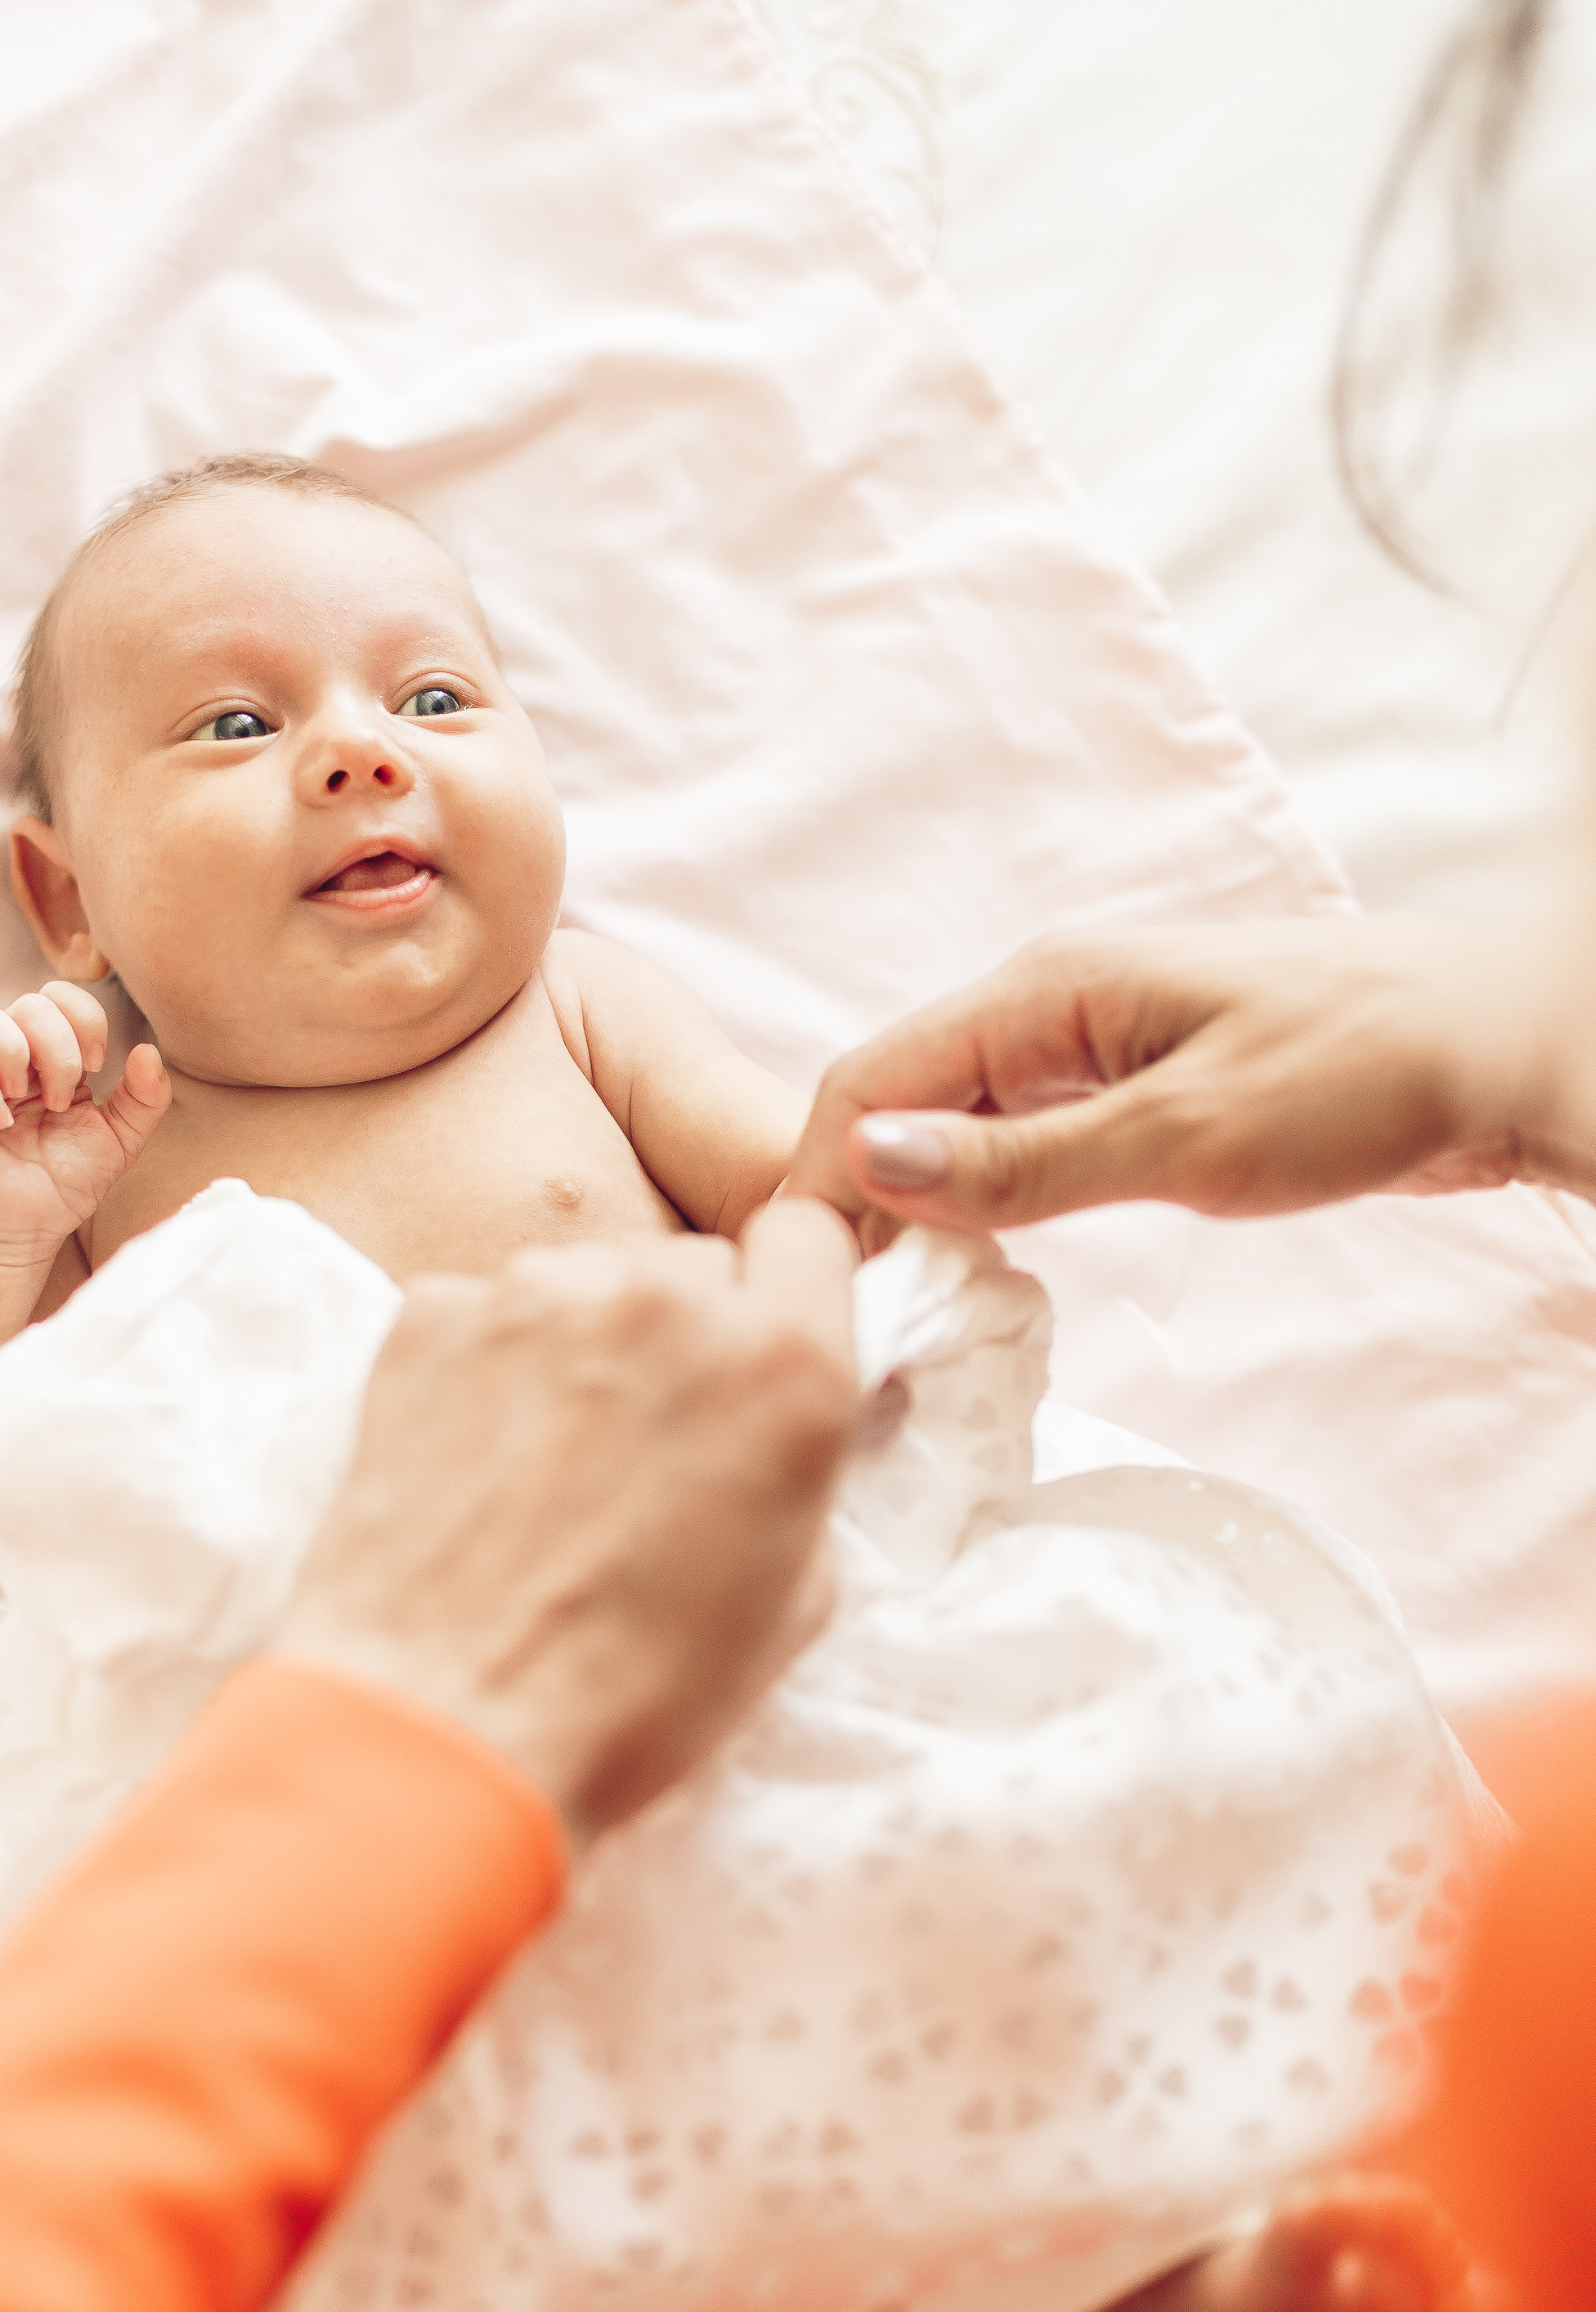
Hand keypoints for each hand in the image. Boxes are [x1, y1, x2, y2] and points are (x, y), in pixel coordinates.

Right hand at [0, 984, 170, 1268]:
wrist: (24, 1233)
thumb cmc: (65, 1183)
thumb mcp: (120, 1141)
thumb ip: (144, 1098)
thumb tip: (149, 1051)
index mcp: (43, 1053)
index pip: (56, 995)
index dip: (84, 1019)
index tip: (96, 1067)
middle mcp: (0, 1054)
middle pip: (25, 1004)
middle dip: (57, 1049)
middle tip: (61, 1100)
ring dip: (11, 1050)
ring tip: (24, 1097)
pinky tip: (0, 1123)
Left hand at [273, 1198, 859, 1833]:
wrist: (441, 1726)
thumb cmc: (633, 1693)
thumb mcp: (792, 1597)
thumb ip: (805, 1467)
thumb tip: (789, 1421)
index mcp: (784, 1362)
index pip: (808, 1236)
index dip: (788, 1293)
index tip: (762, 1348)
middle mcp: (667, 1301)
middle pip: (692, 1267)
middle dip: (682, 1338)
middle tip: (651, 1444)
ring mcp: (537, 1296)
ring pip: (584, 1282)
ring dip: (583, 1347)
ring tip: (552, 1468)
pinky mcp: (432, 1318)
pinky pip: (483, 1310)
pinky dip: (486, 1366)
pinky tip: (476, 1463)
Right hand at [784, 918, 1592, 1237]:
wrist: (1511, 1045)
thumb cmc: (1365, 1070)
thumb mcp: (1183, 1136)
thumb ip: (1023, 1161)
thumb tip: (872, 1166)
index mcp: (1044, 990)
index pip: (870, 1077)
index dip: (815, 1179)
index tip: (799, 1286)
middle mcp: (1051, 1006)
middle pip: (902, 1102)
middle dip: (856, 1202)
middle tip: (846, 1321)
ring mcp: (1094, 1047)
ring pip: (960, 1128)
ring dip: (922, 1210)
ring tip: (901, 1312)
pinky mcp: (1137, 1088)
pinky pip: (1025, 1144)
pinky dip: (991, 1205)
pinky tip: (987, 1271)